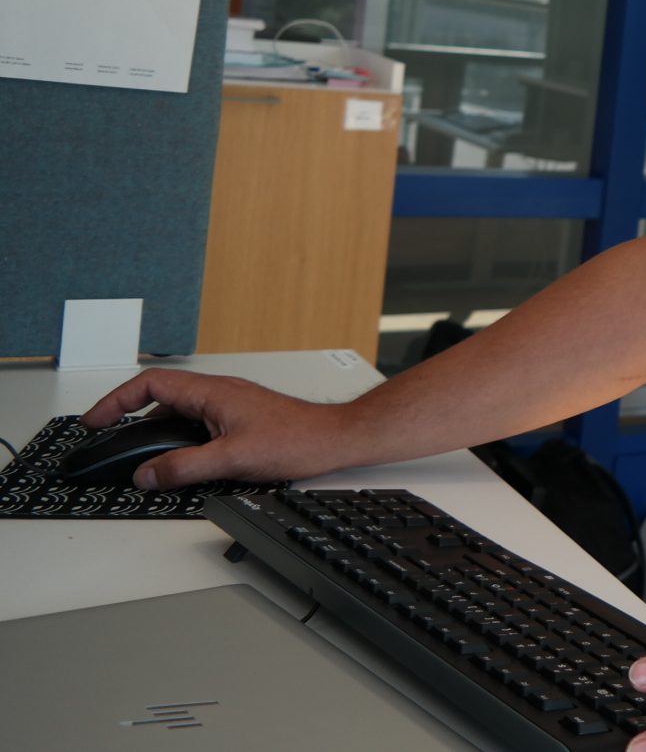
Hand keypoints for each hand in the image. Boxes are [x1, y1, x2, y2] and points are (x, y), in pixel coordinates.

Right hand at [79, 369, 356, 488]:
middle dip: (128, 417)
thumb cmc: (299, 439)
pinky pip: (196, 425)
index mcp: (212, 392)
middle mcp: (219, 393)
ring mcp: (230, 406)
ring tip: (137, 457)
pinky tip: (176, 462)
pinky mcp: (240, 420)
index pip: (151, 385)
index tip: (95, 421)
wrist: (337, 439)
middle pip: (160, 398)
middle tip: (107, 439)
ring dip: (154, 432)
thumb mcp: (233, 459)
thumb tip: (147, 475)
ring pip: (179, 414)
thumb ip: (185, 468)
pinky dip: (177, 441)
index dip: (116, 401)